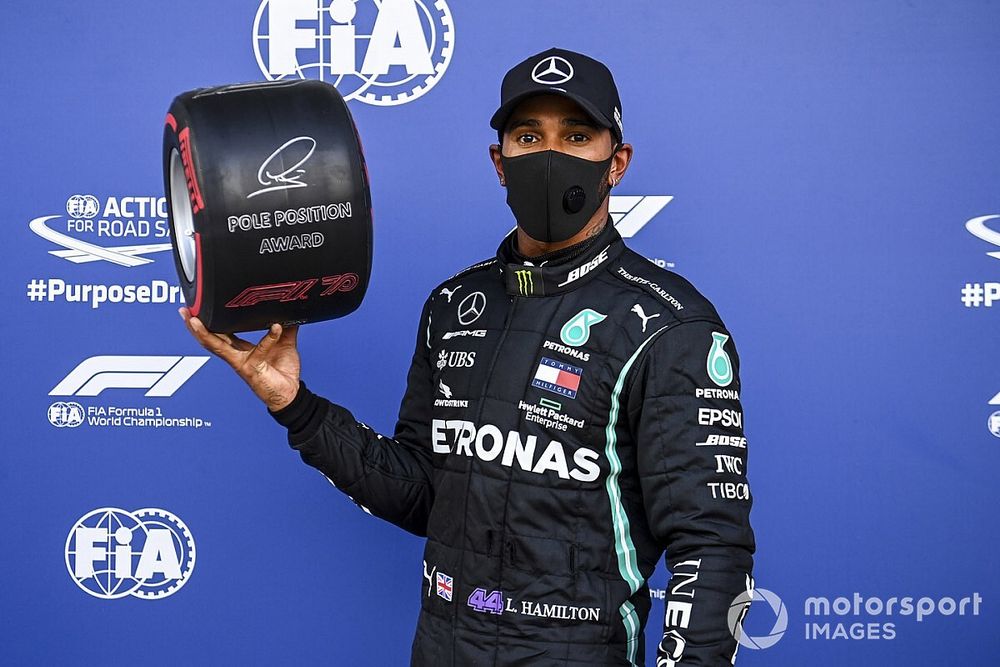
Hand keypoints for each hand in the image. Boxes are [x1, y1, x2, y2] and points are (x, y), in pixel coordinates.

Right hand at [179, 307, 300, 410]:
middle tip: (185, 311)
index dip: (209, 321)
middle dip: (194, 327)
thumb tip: (289, 311)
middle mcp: (236, 356)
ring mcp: (241, 363)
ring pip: (217, 347)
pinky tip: (275, 328)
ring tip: (196, 321)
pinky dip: (268, 338)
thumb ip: (285, 328)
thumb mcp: (284, 344)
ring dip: (204, 334)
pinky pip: (258, 351)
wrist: (291, 394)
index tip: (199, 307)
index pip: (219, 333)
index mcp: (240, 349)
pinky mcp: (251, 369)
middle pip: (209, 339)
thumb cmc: (283, 372)